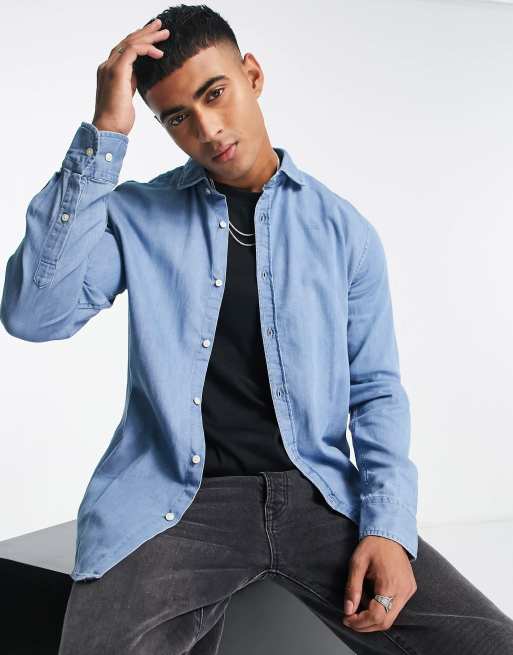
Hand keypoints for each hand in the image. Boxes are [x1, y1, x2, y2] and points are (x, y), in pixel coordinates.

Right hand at [92, 17, 170, 134]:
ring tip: (164, 33)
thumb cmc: (118, 119)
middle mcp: (108, 65)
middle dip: (145, 32)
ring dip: (149, 36)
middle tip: (160, 26)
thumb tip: (139, 76)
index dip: (140, 41)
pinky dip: (146, 49)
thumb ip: (130, 83)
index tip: (155, 38)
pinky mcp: (117, 72)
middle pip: (127, 41)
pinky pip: (132, 51)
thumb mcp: (127, 96)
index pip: (125, 50)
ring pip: (130, 42)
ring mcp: (110, 67)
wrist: (109, 128)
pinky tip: (158, 52)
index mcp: (110, 71)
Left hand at [342, 535, 416, 631]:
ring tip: (361, 598)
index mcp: (390, 584)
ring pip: (391, 617)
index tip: (346, 618)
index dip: (359, 622)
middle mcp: (403, 591)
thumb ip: (352, 588)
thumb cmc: (373, 545)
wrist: (389, 533)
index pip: (376, 616)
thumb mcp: (357, 563)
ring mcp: (408, 591)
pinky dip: (381, 608)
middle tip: (350, 617)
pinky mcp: (409, 589)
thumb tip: (348, 610)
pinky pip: (395, 608)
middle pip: (385, 622)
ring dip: (372, 615)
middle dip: (365, 624)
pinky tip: (371, 595)